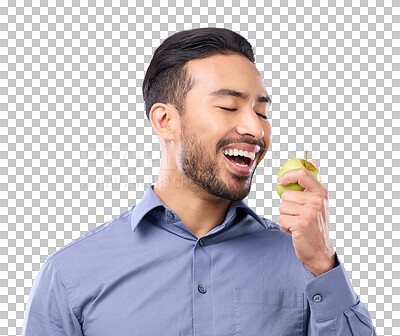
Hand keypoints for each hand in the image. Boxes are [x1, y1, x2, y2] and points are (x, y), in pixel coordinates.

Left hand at [277, 160, 336, 276]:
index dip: (288, 175)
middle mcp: (317, 201)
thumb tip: (312, 161)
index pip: (302, 173)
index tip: (280, 182)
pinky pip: (281, 218)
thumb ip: (312, 184)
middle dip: (286, 206)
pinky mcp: (301, 224)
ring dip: (285, 217)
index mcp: (321, 193)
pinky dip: (284, 226)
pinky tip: (294, 231)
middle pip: (286, 194)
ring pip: (282, 207)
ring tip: (297, 223)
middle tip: (298, 216)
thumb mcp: (318, 203)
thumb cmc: (315, 225)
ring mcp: (310, 213)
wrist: (319, 251)